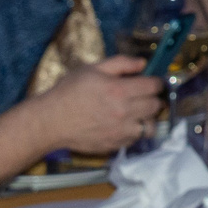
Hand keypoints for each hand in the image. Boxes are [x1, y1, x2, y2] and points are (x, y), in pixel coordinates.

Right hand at [37, 55, 160, 152]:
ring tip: (138, 113)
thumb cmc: (69, 91)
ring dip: (147, 118)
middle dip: (153, 98)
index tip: (151, 82)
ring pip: (150, 126)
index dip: (156, 82)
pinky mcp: (115, 144)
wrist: (51, 120)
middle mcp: (124, 111)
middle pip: (155, 106)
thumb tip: (142, 63)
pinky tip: (125, 124)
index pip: (153, 86)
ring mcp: (121, 131)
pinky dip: (135, 131)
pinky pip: (136, 139)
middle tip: (144, 96)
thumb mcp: (92, 68)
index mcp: (120, 90)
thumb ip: (121, 63)